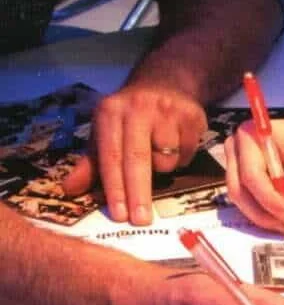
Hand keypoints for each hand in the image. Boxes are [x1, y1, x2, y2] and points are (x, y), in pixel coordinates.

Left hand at [63, 84, 206, 225]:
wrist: (166, 83)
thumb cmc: (131, 117)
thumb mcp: (106, 134)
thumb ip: (92, 164)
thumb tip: (70, 189)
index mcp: (110, 113)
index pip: (111, 157)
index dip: (115, 188)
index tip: (119, 215)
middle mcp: (137, 109)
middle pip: (137, 159)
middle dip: (138, 193)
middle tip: (140, 220)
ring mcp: (167, 111)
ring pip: (167, 159)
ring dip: (165, 168)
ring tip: (161, 155)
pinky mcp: (192, 116)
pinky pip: (187, 153)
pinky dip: (182, 158)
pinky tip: (177, 145)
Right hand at [225, 114, 283, 232]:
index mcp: (250, 137)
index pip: (252, 176)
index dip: (270, 200)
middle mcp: (236, 150)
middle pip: (240, 191)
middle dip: (264, 214)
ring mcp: (237, 166)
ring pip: (243, 200)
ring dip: (267, 217)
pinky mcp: (244, 180)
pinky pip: (250, 202)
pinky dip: (269, 214)